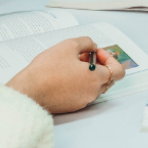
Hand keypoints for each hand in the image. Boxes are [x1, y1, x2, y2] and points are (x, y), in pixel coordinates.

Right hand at [6, 37, 125, 113]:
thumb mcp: (69, 45)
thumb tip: (92, 46)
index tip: (96, 52)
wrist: (28, 90)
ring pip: (94, 85)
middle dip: (99, 64)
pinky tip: (65, 74)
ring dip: (89, 73)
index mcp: (96, 79)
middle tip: (84, 55)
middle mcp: (92, 93)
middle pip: (107, 78)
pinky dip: (79, 82)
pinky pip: (82, 92)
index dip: (110, 58)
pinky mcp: (71, 105)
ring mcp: (82, 101)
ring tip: (72, 63)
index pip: (118, 71)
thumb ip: (86, 42)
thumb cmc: (47, 69)